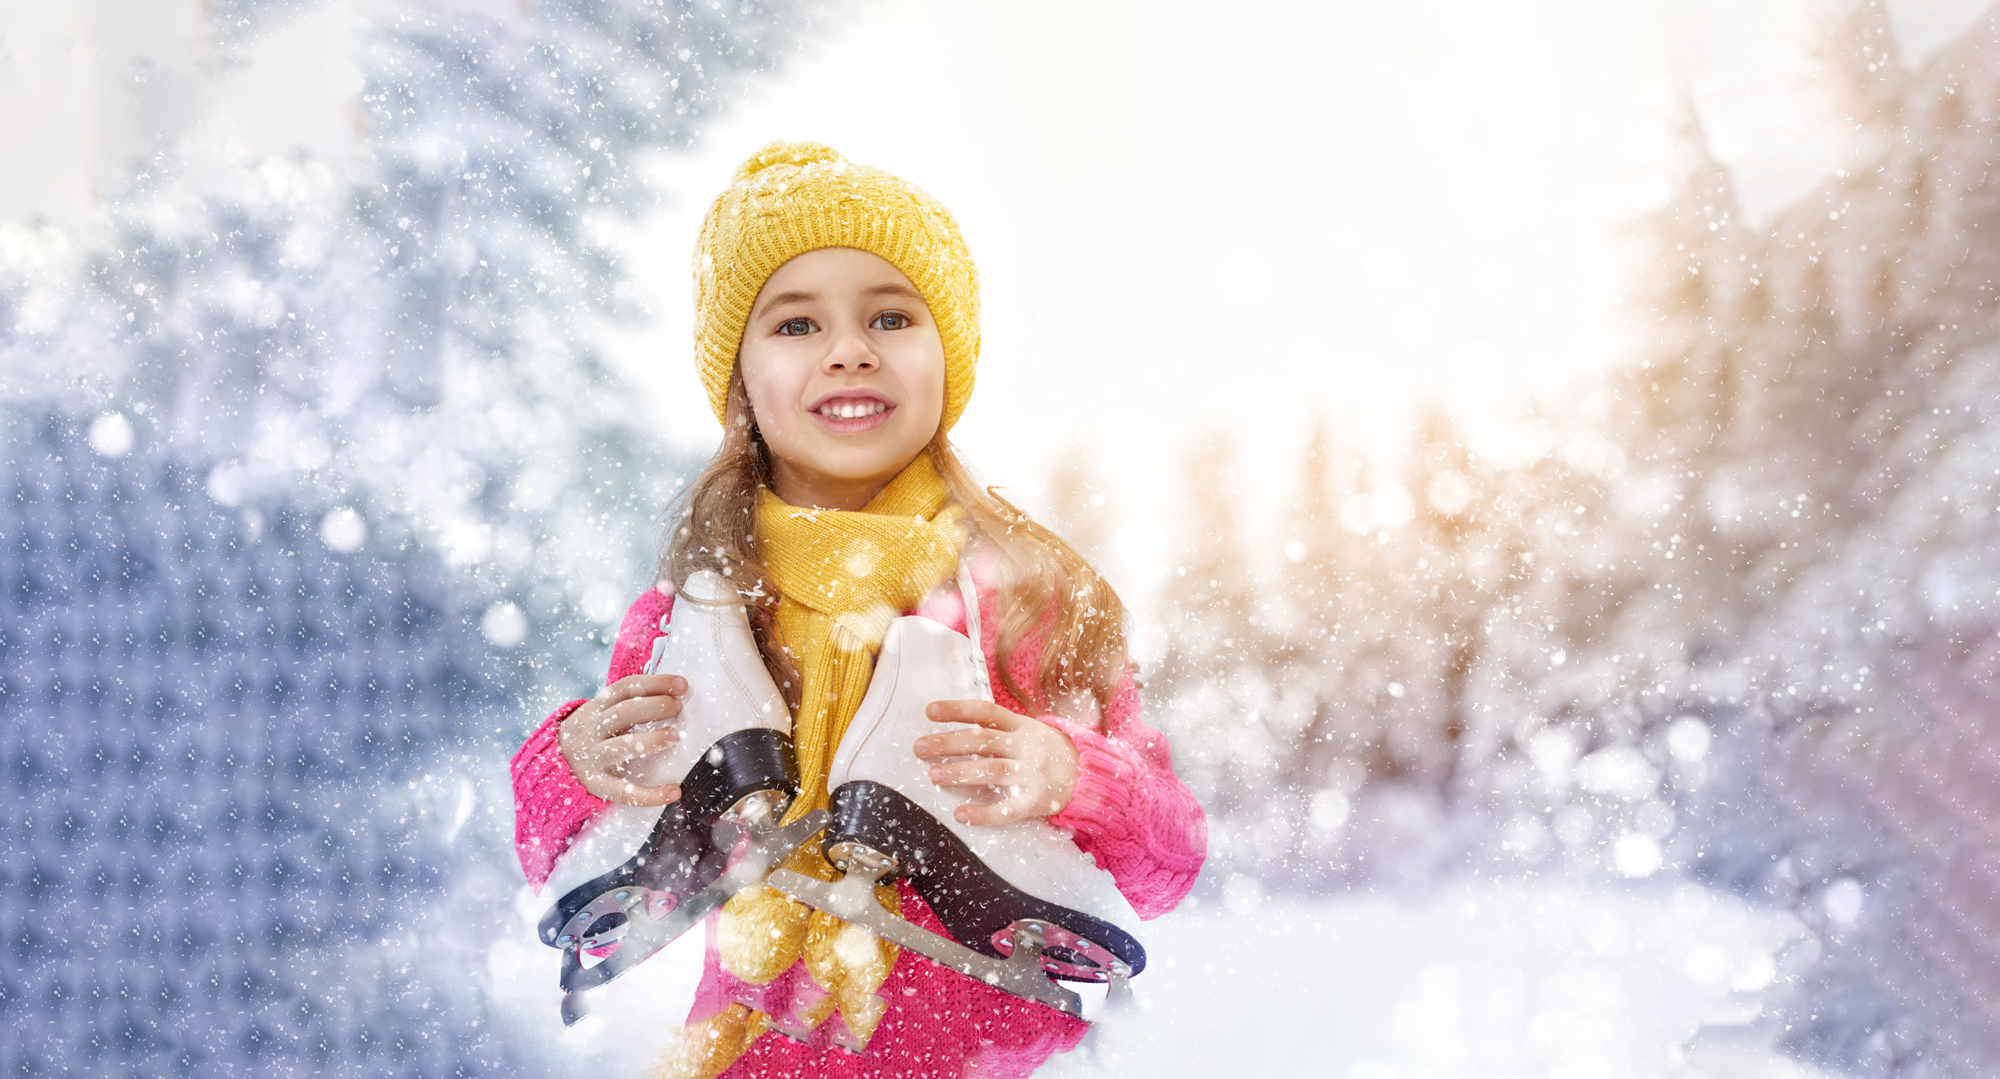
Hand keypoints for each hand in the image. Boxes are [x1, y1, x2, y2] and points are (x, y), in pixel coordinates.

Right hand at [559, 674, 686, 806]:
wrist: (550, 765)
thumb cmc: (588, 735)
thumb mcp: (597, 713)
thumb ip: (626, 703)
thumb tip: (673, 694)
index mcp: (595, 709)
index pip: (625, 688)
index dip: (655, 683)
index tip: (681, 685)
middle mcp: (592, 730)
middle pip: (624, 713)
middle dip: (656, 707)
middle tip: (678, 709)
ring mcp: (593, 758)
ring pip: (622, 747)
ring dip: (653, 740)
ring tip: (675, 737)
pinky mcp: (596, 785)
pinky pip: (625, 792)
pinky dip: (652, 794)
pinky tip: (674, 791)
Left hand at [914, 700, 1079, 825]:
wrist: (1093, 777)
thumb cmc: (1053, 753)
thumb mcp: (1032, 732)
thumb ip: (1002, 728)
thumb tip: (959, 725)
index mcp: (1023, 726)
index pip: (986, 712)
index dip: (957, 709)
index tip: (929, 711)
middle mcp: (1026, 746)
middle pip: (982, 740)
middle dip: (947, 742)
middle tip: (919, 748)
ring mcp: (1032, 773)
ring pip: (990, 770)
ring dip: (959, 772)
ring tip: (933, 775)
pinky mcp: (1037, 801)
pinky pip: (1007, 809)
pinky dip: (983, 813)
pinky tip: (960, 814)